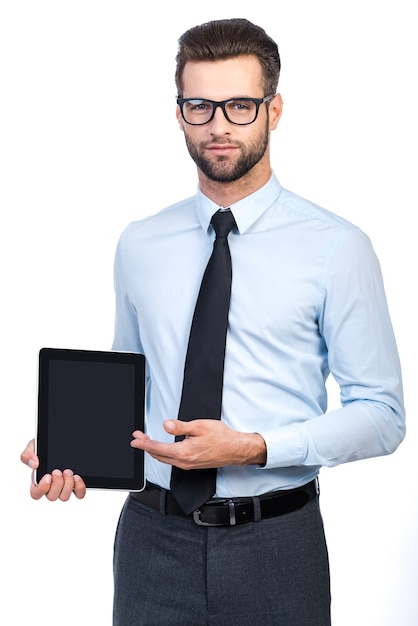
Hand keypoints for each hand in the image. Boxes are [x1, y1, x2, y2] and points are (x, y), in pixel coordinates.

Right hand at [20, 439, 86, 500]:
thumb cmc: (45, 447)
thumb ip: (28, 455)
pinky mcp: (76, 485)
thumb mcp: (33, 447)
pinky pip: (79, 494)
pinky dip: (79, 488)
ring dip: (67, 485)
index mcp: (39, 480)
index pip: (36, 494)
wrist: (60, 442)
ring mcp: (64, 486)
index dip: (42, 488)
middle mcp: (51, 486)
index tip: (47, 476)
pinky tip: (77, 477)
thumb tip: (34, 465)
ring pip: (64, 497)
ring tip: (68, 471)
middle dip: (56, 484)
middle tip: (58, 471)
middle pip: (52, 497)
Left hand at [130, 419, 266, 468]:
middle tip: (138, 438)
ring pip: (164, 458)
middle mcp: (183, 462)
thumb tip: (166, 425)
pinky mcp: (192, 464)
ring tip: (147, 441)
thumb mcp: (199, 426)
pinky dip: (163, 453)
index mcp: (183, 452)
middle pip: (158, 455)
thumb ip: (180, 427)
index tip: (135, 440)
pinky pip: (172, 460)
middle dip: (146, 446)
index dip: (144, 443)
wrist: (235, 449)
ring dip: (154, 450)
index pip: (157, 448)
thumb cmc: (221, 437)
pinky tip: (162, 447)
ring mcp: (187, 465)